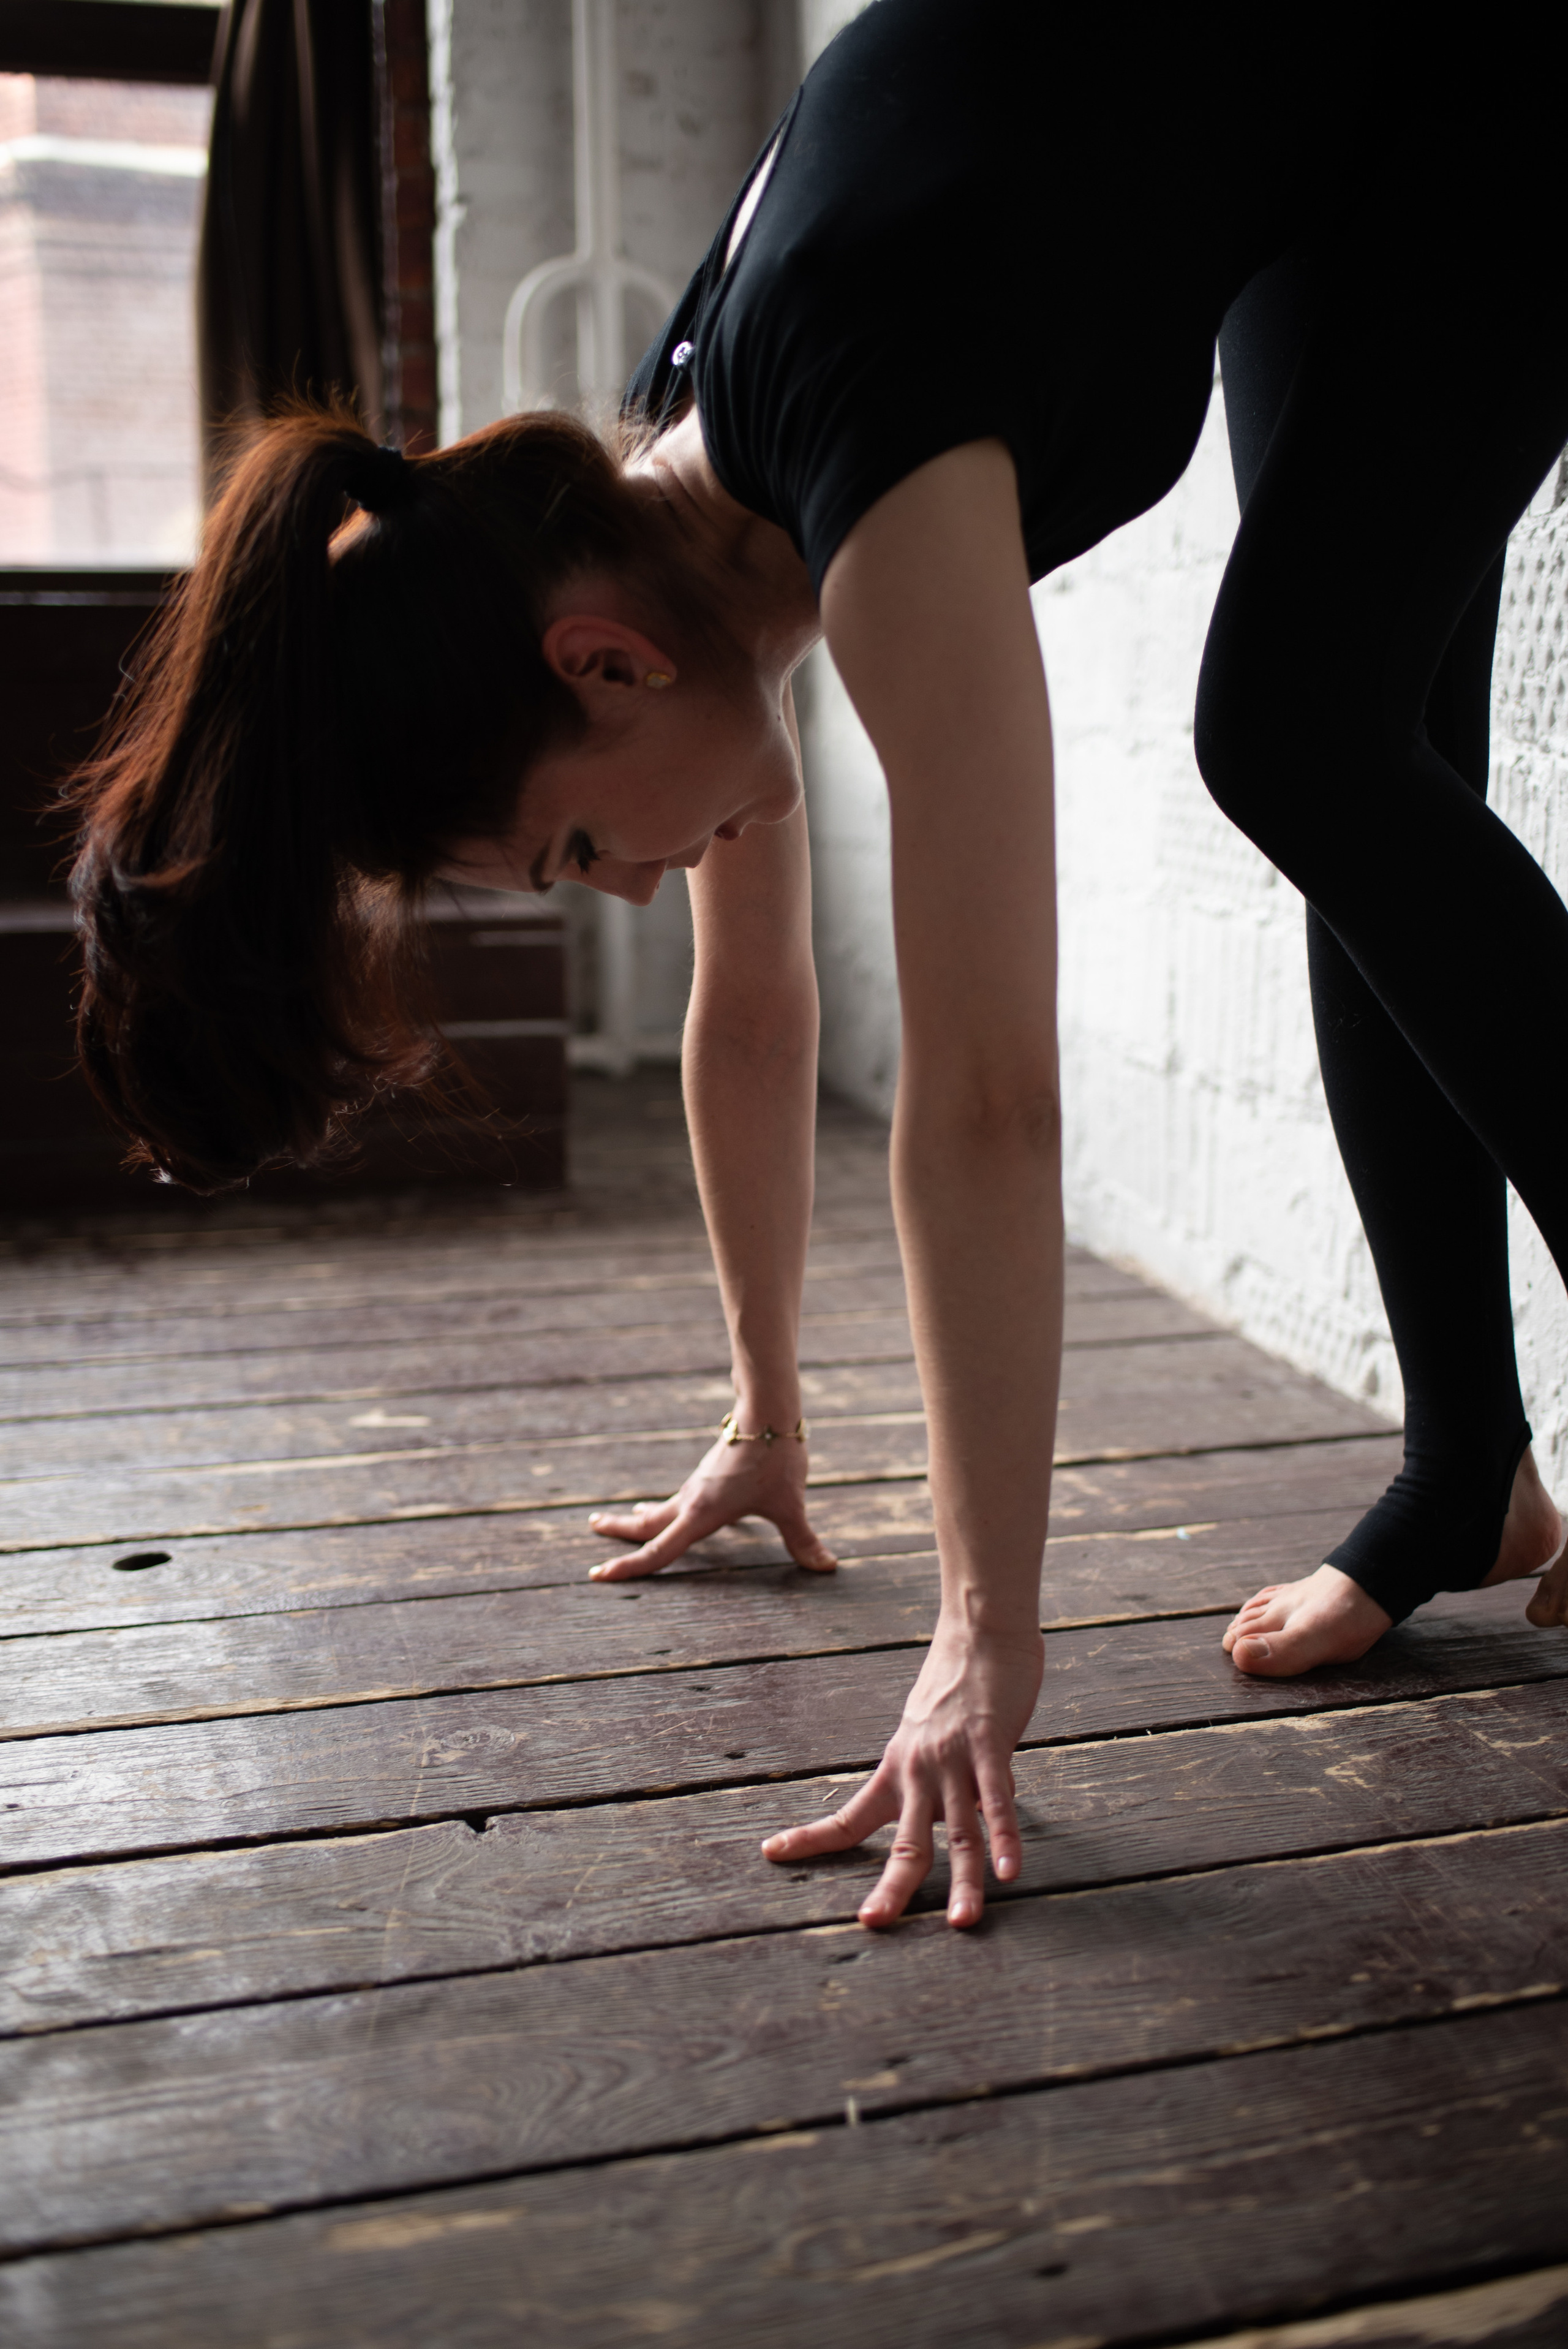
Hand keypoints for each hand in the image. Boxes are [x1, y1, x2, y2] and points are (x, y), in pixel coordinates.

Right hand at [587, 1427, 837, 1579]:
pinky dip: (665, 1506)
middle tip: (592, 1528)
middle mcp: (692, 1500)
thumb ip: (803, 1539)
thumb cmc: (775, 1457)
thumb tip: (827, 1566)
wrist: (767, 1410)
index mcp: (702, 1514)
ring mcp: (698, 1485)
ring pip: (661, 1507)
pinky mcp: (709, 1474)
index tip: (598, 1575)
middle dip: (619, 1532)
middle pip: (646, 1524)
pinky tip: (676, 1506)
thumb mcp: (790, 1504)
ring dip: (640, 1517)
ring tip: (624, 1517)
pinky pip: (679, 1497)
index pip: (659, 1551)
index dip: (629, 1568)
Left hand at [760, 1614, 1043, 1927]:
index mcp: (897, 1769)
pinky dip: (1005, 1838)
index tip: (771, 1853)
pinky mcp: (989, 1746)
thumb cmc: (959, 1685)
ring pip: (957, 1834)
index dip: (813, 1838)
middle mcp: (918, 1770)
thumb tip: (960, 1811)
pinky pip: (997, 1801)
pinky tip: (1009, 1872)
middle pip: (905, 1842)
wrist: (979, 1631)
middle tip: (874, 1924)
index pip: (848, 1816)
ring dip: (962, 1881)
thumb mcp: (931, 1736)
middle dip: (893, 1888)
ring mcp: (953, 1760)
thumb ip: (940, 1777)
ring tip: (961, 1921)